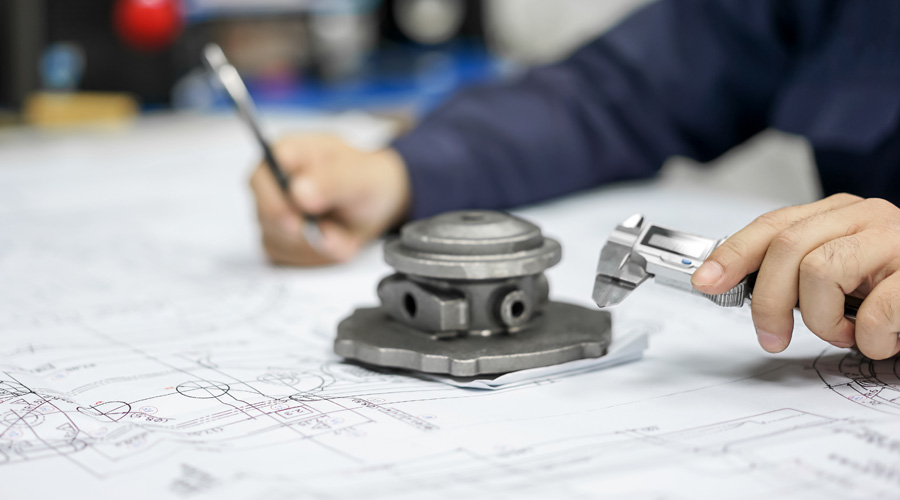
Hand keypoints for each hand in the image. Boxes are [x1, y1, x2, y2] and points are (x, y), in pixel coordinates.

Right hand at [249, 134, 410, 265]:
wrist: (374, 201)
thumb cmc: (364, 179)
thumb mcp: (360, 177)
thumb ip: (331, 181)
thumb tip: (298, 193)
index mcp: (288, 154)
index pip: (263, 175)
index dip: (275, 201)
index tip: (297, 222)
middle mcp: (271, 182)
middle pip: (266, 215)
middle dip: (303, 232)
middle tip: (334, 233)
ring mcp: (270, 212)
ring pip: (276, 241)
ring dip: (314, 247)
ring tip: (342, 232)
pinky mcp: (276, 239)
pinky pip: (286, 258)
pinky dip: (315, 257)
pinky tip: (332, 241)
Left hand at [691, 193, 899, 359]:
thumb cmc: (891, 287)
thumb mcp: (837, 272)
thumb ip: (793, 270)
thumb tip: (728, 283)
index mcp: (838, 215)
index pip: (772, 226)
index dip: (733, 254)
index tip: (705, 282)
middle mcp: (865, 218)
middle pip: (787, 249)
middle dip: (768, 302)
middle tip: (771, 336)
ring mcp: (896, 241)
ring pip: (820, 272)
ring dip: (822, 321)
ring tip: (845, 332)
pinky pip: (874, 311)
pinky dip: (869, 338)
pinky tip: (880, 338)